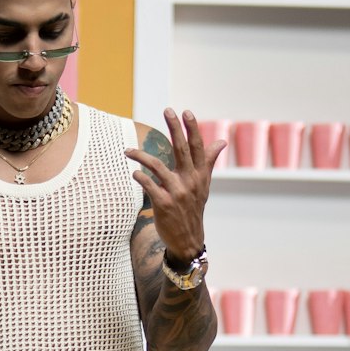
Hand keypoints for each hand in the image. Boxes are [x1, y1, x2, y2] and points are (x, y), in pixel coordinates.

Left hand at [125, 109, 224, 263]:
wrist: (188, 240)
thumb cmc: (193, 209)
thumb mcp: (203, 185)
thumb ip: (208, 161)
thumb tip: (221, 142)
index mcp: (200, 175)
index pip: (198, 147)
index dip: (192, 129)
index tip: (186, 112)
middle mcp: (190, 181)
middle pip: (182, 149)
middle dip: (175, 128)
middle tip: (168, 110)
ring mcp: (177, 192)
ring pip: (158, 166)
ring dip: (141, 156)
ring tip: (128, 151)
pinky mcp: (164, 204)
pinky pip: (149, 185)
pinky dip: (140, 177)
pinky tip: (134, 172)